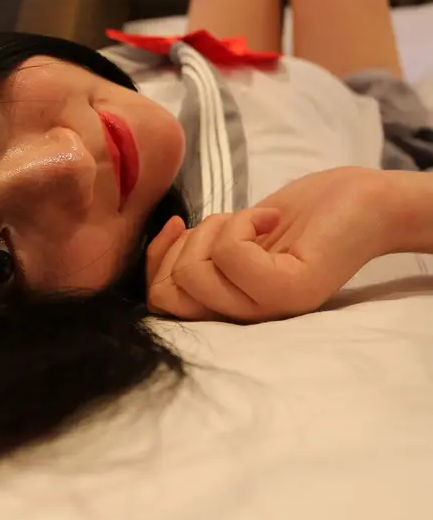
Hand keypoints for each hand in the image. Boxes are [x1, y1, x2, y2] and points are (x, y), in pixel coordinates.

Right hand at [146, 167, 391, 322]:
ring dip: (217, 228)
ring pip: (196, 273)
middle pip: (169, 291)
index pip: (160, 301)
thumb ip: (199, 250)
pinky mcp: (290, 291)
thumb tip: (163, 243)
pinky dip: (242, 222)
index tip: (180, 225)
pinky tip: (271, 219)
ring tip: (255, 221)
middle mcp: (246, 318)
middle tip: (229, 224)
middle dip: (186, 243)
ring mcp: (269, 309)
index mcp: (229, 306)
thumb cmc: (298, 215)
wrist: (362, 202)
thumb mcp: (231, 233)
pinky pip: (232, 256)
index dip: (157, 257)